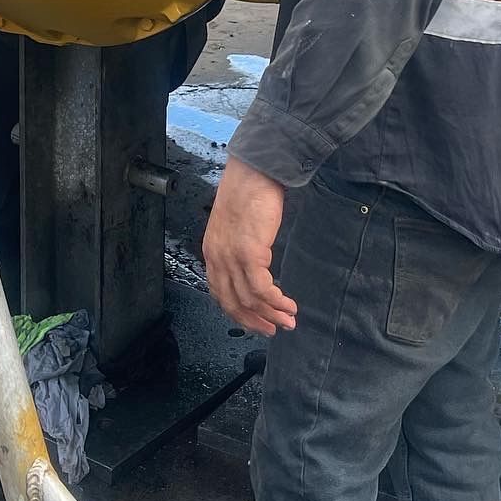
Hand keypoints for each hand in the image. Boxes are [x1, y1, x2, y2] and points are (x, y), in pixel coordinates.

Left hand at [203, 157, 296, 337]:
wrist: (255, 171)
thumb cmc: (249, 190)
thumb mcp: (237, 224)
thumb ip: (239, 246)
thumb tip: (256, 264)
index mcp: (212, 251)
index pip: (220, 292)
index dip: (238, 312)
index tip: (255, 321)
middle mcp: (217, 257)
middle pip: (231, 302)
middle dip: (254, 321)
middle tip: (272, 330)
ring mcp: (231, 257)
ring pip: (248, 300)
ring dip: (270, 314)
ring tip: (288, 320)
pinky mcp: (249, 253)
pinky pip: (262, 289)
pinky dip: (276, 302)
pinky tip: (288, 305)